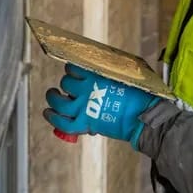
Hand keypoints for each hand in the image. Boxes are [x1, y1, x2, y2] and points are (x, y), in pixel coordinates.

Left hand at [44, 64, 158, 147]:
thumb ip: (112, 71)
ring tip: (52, 94)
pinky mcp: (86, 124)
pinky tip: (48, 112)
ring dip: (52, 97)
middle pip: (66, 83)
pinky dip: (53, 118)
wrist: (143, 117)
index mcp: (95, 76)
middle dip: (66, 83)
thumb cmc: (139, 94)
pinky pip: (63, 123)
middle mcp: (86, 90)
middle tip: (68, 86)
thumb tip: (105, 68)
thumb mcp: (126, 75)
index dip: (72, 70)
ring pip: (59, 102)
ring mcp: (84, 108)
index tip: (74, 72)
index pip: (74, 68)